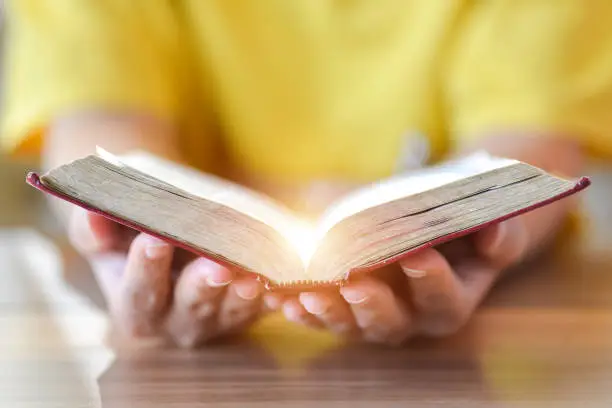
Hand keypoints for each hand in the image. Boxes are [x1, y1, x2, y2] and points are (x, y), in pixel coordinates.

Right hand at [68, 208, 265, 347]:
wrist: (167, 234)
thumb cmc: (131, 230)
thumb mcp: (104, 229)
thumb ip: (92, 227)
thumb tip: (92, 216)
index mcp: (136, 306)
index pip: (139, 290)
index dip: (145, 266)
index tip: (154, 238)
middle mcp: (176, 320)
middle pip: (191, 305)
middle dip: (205, 283)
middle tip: (218, 262)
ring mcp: (215, 318)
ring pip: (232, 308)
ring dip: (245, 291)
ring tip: (255, 271)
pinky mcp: (246, 310)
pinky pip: (263, 304)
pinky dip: (273, 290)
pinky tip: (282, 273)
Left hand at [270, 217, 530, 345]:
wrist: (433, 232)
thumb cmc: (463, 229)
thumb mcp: (490, 228)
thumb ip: (498, 234)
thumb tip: (494, 231)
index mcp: (450, 301)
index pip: (443, 297)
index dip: (432, 280)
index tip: (417, 253)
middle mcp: (411, 319)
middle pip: (392, 321)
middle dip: (372, 304)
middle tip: (355, 282)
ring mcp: (374, 319)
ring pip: (351, 324)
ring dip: (328, 311)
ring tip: (307, 294)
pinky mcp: (346, 311)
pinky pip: (322, 317)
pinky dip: (302, 310)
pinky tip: (282, 299)